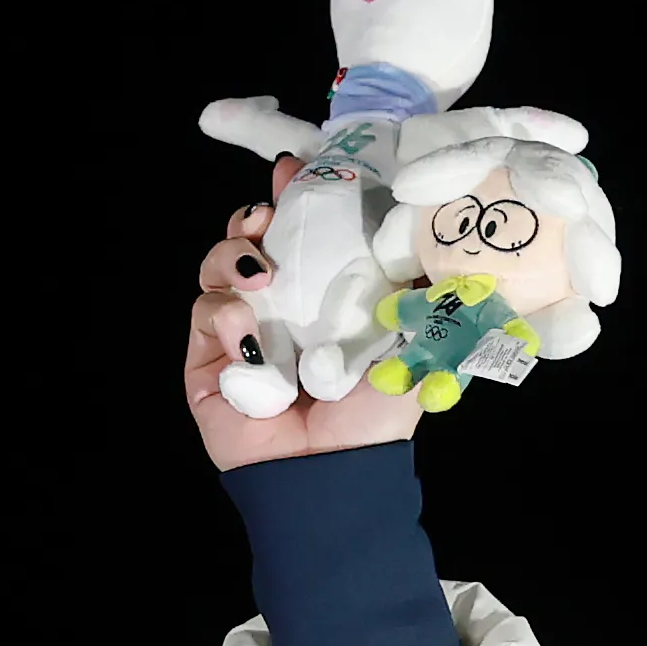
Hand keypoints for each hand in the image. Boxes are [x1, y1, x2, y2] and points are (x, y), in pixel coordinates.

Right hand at [189, 162, 420, 472]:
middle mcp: (281, 307)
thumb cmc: (373, 420)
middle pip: (254, 238)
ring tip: (259, 271)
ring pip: (220, 263)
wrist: (328, 475)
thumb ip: (422, 308)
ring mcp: (239, 328)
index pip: (307, 235)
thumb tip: (442, 257)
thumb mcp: (411, 356)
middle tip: (269, 211)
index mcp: (326, 300)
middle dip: (257, 214)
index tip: (298, 170)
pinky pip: (204, 310)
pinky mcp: (206, 355)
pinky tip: (245, 330)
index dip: (300, 198)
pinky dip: (222, 311)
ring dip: (233, 254)